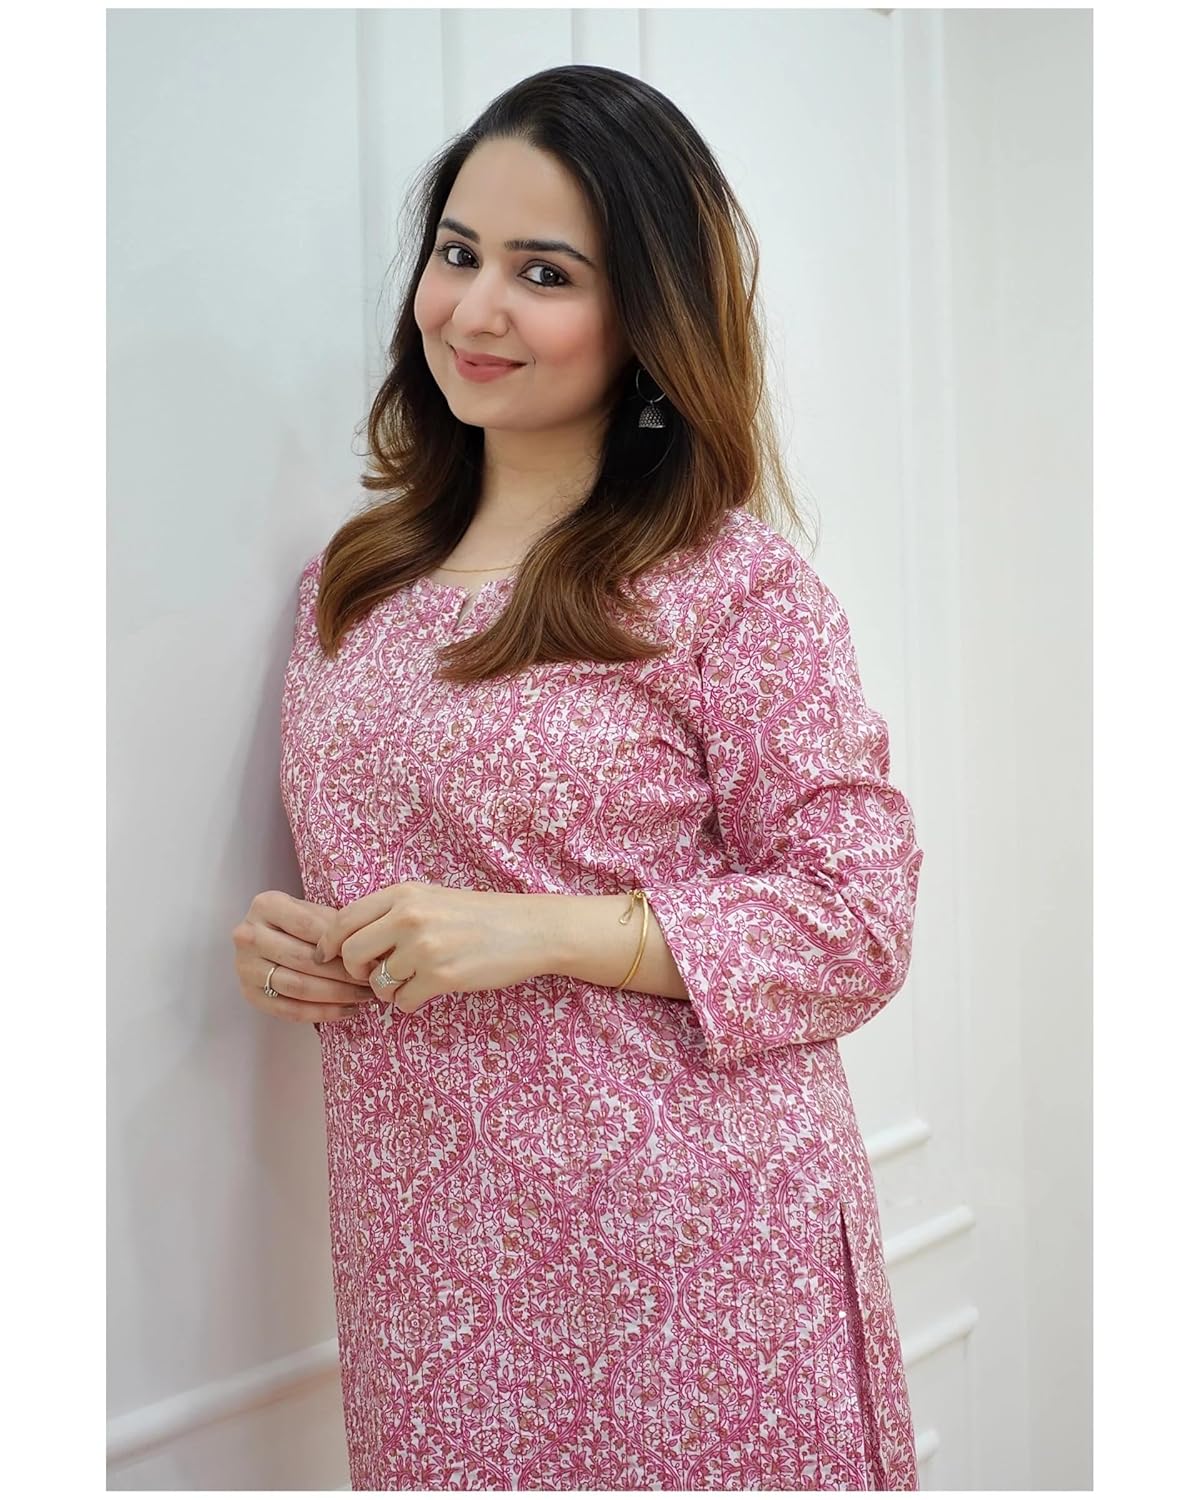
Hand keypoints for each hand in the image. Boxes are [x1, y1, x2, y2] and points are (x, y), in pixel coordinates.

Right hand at [232, 890, 378, 1025]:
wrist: (268, 937)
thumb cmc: (300, 922)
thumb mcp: (314, 910)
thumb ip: (335, 924)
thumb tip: (368, 946)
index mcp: (266, 905)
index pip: (309, 926)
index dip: (341, 942)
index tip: (370, 953)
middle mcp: (248, 935)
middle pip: (304, 959)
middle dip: (343, 972)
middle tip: (372, 978)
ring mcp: (245, 967)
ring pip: (297, 986)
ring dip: (336, 995)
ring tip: (363, 995)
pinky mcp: (249, 994)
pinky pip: (289, 1010)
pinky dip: (321, 1013)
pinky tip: (346, 1010)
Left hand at [314, 882, 552, 1014]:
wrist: (531, 929)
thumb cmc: (481, 915)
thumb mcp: (433, 898)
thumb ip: (393, 912)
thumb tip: (351, 940)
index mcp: (403, 894)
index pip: (344, 920)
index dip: (328, 944)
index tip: (326, 958)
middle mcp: (408, 917)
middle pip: (351, 955)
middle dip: (358, 972)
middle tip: (377, 974)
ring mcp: (424, 948)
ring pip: (378, 984)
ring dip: (390, 990)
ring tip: (414, 980)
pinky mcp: (441, 977)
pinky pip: (402, 1002)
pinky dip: (411, 1002)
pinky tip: (431, 990)